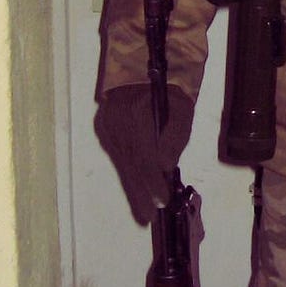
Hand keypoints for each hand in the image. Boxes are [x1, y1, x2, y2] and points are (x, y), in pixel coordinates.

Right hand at [95, 84, 195, 222]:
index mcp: (137, 114)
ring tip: (142, 210)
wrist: (141, 69)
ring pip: (121, 162)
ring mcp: (107, 125)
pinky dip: (127, 171)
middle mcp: (117, 122)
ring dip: (132, 187)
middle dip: (140, 193)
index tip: (160, 201)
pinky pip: (116, 155)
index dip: (152, 182)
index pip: (145, 156)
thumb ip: (175, 139)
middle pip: (130, 164)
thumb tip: (165, 167)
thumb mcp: (182, 111)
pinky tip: (134, 187)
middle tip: (147, 217)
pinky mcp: (103, 128)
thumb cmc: (169, 91)